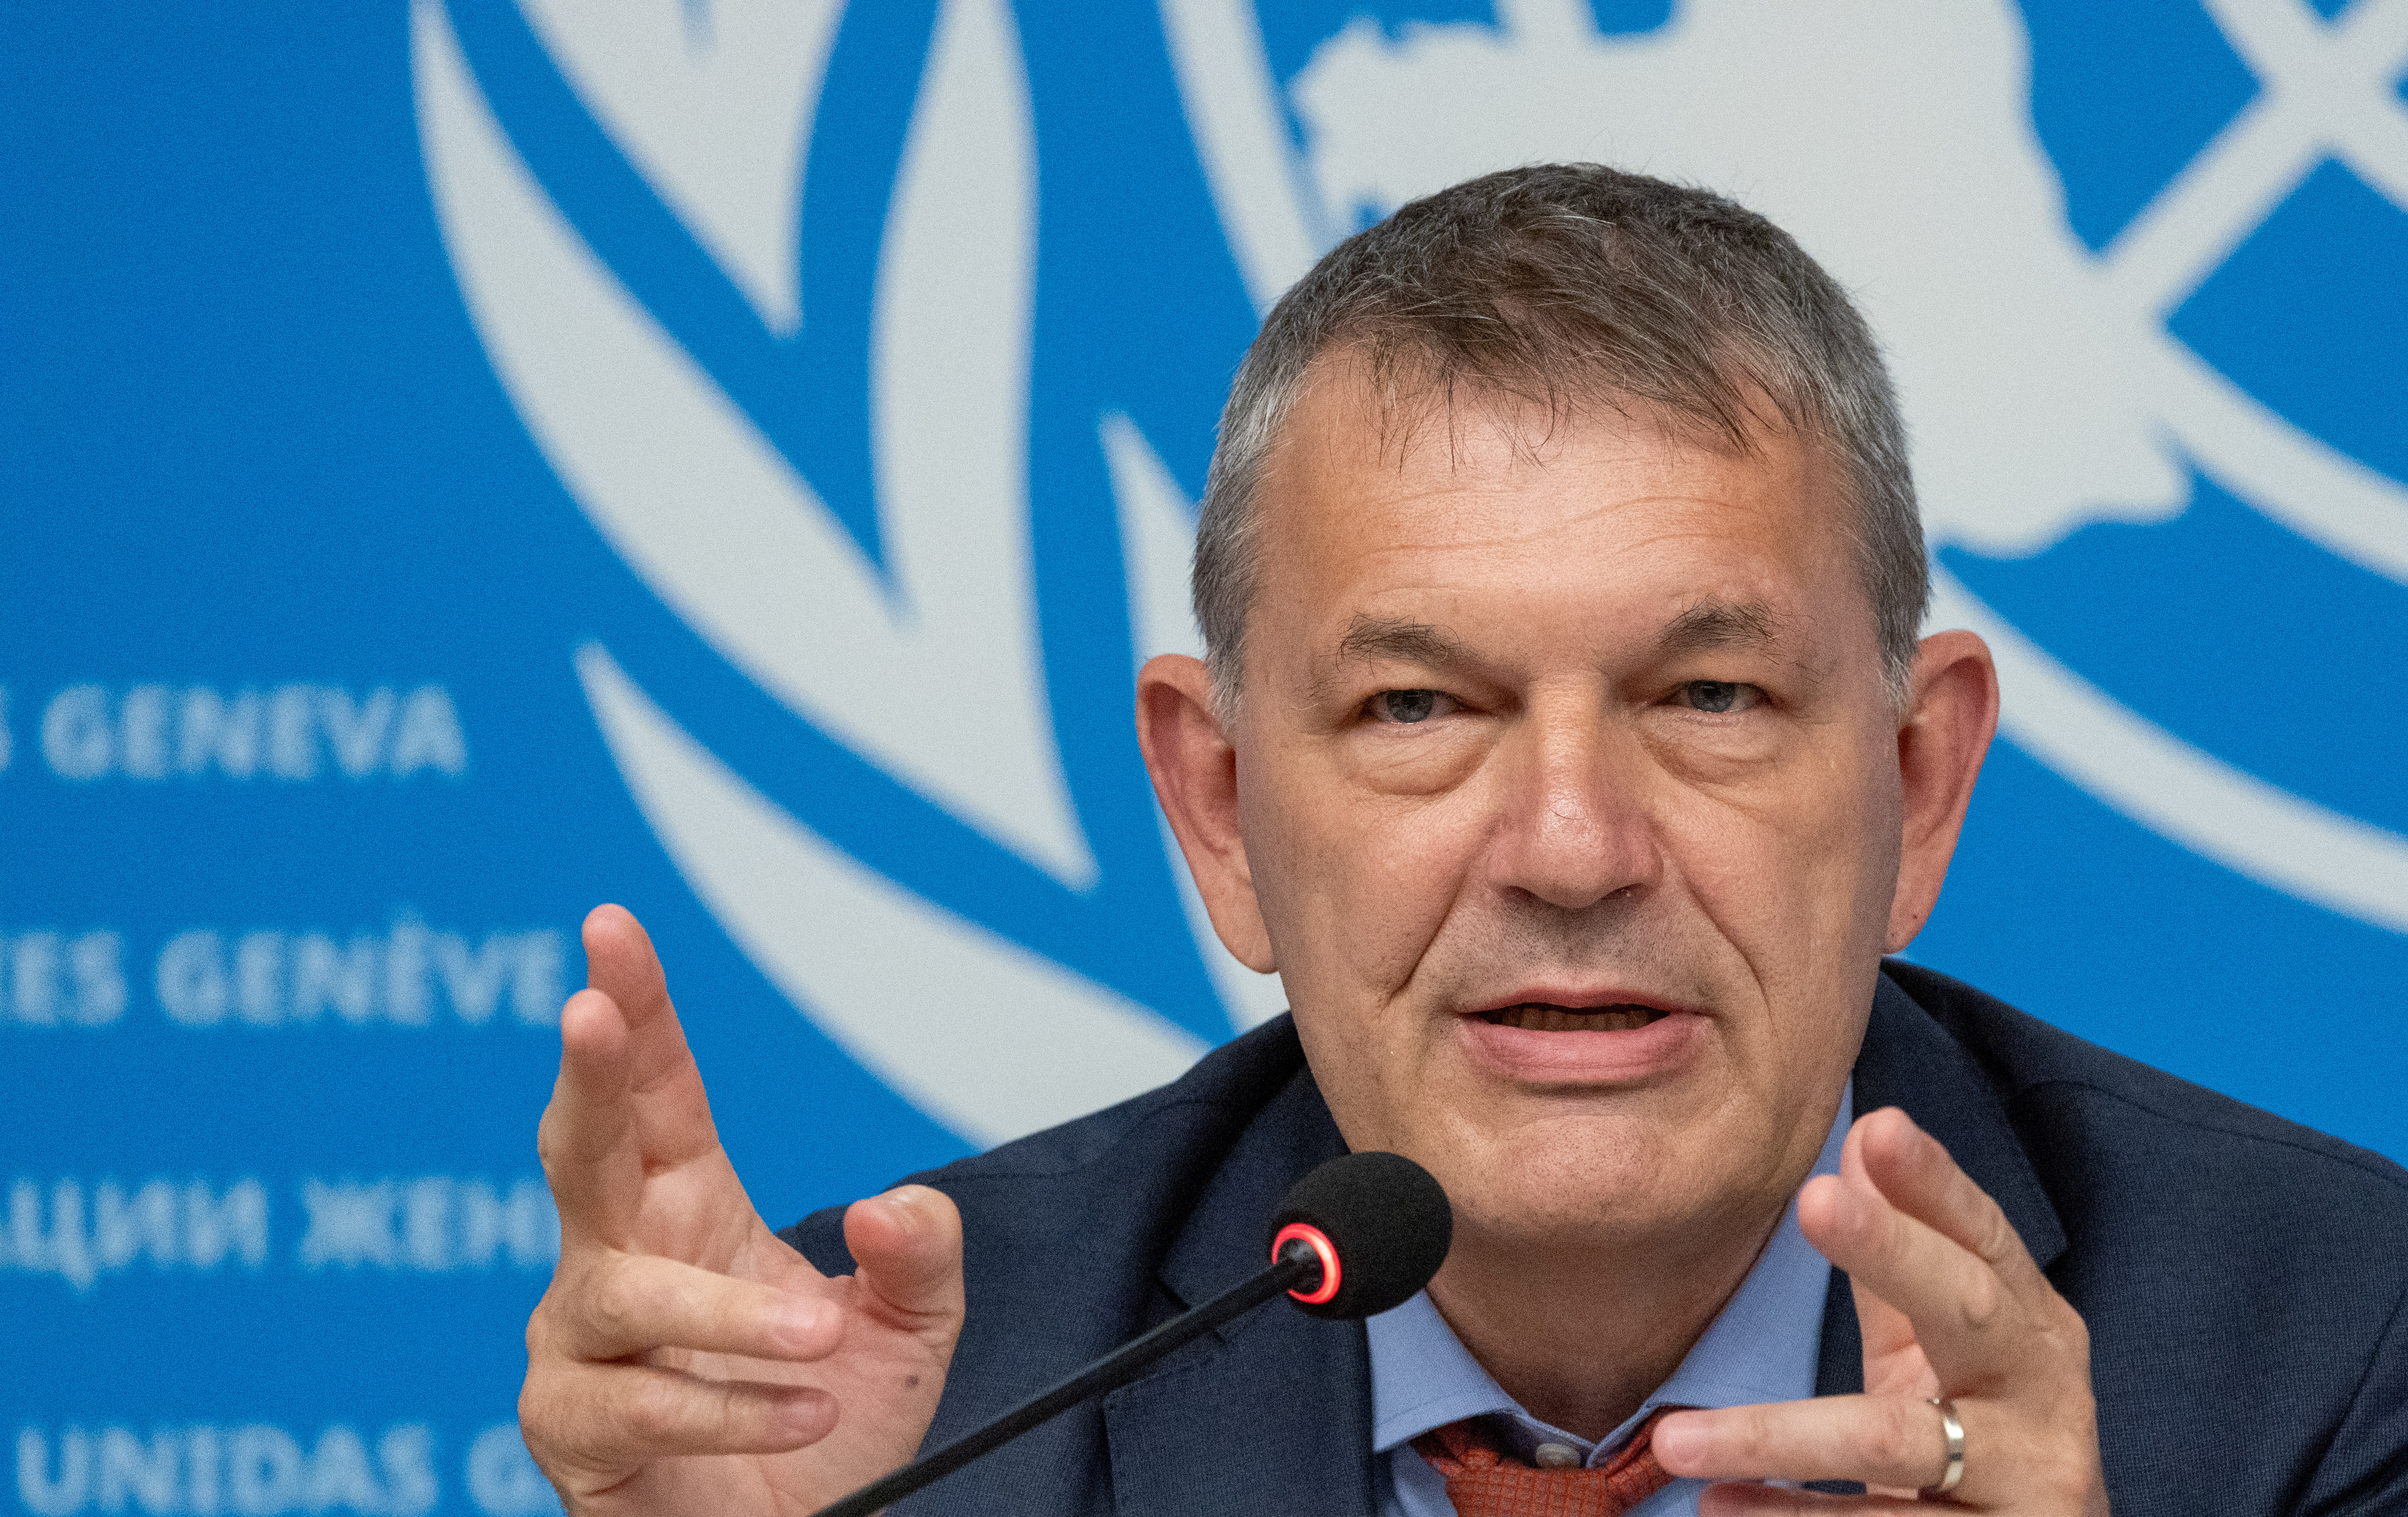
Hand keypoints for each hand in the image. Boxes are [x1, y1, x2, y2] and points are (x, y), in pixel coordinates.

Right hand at [519, 905, 965, 1516]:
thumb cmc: (826, 1421)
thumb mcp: (912, 1327)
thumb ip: (922, 1255)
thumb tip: (894, 1205)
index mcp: (686, 1202)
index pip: (654, 1088)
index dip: (635, 1005)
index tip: (612, 926)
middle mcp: (616, 1257)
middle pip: (580, 1147)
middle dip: (585, 1072)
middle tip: (590, 1008)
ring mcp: (583, 1343)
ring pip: (624, 1294)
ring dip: (727, 1315)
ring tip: (820, 1341)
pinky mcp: (574, 1430)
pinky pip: (640, 1403)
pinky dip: (731, 1406)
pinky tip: (807, 1414)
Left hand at [1652, 1107, 2107, 1513]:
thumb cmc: (1980, 1435)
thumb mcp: (1943, 1348)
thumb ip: (1901, 1257)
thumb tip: (1862, 1135)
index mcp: (2030, 1326)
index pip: (1983, 1239)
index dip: (1935, 1184)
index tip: (1878, 1126)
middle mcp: (2045, 1394)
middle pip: (1965, 1310)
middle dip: (1893, 1250)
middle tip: (1814, 1199)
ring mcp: (2032, 1480)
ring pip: (1894, 1443)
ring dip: (1777, 1435)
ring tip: (1676, 1438)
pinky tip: (1717, 1507)